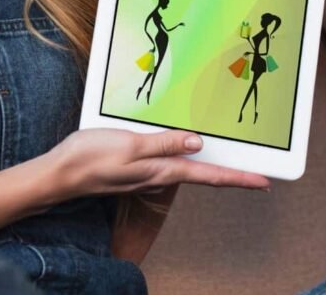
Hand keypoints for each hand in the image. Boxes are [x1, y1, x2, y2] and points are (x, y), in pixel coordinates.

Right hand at [47, 128, 270, 201]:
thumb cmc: (91, 157)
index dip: (238, 178)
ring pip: (186, 170)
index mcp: (161, 170)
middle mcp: (158, 176)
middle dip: (230, 174)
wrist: (61, 174)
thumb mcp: (130, 145)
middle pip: (203, 176)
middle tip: (256, 172)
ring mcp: (146, 175)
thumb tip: (198, 143)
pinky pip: (168, 165)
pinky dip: (184, 159)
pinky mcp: (135, 169)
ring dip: (209, 167)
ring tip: (230, 161)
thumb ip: (164, 144)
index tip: (264, 182)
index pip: (208, 176)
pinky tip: (185, 150)